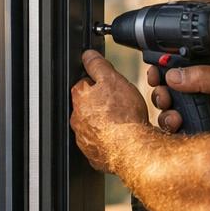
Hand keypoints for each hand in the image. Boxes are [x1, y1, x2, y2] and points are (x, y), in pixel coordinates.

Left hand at [70, 50, 149, 170]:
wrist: (132, 150)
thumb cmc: (124, 117)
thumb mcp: (112, 79)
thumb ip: (97, 65)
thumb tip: (87, 55)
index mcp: (79, 98)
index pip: (84, 83)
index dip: (100, 82)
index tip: (111, 86)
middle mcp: (77, 119)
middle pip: (89, 106)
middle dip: (102, 104)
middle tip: (120, 106)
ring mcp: (84, 139)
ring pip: (95, 126)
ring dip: (106, 123)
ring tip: (123, 123)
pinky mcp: (94, 155)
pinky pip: (101, 144)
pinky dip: (110, 141)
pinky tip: (121, 138)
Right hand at [148, 59, 209, 138]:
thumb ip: (201, 75)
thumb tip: (173, 75)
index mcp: (205, 74)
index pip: (177, 67)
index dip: (163, 69)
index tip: (155, 74)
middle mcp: (197, 93)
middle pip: (166, 89)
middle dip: (161, 92)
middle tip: (165, 97)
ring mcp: (194, 113)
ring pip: (167, 110)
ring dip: (165, 112)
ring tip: (175, 116)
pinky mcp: (193, 131)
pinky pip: (172, 129)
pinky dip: (170, 128)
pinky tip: (178, 126)